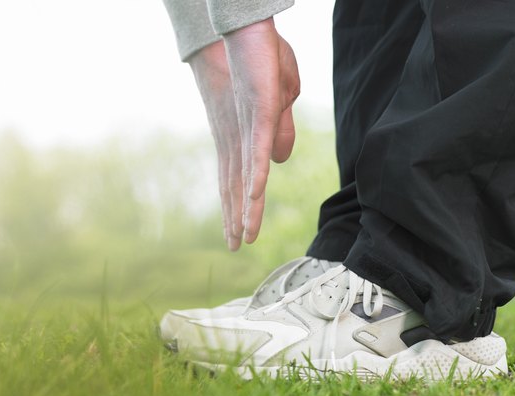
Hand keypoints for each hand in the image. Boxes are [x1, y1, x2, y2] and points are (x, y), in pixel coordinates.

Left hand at [188, 18, 299, 250]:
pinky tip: (252, 198)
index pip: (239, 179)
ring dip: (243, 208)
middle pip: (235, 185)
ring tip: (241, 237)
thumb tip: (281, 161)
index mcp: (241, 137)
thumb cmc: (260, 61)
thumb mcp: (278, 101)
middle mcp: (236, 137)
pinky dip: (254, 176)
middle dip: (234, 217)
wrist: (245, 30)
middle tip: (234, 247)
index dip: (240, 206)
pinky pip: (256, 150)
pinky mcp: (257, 114)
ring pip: (243, 174)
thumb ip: (279, 132)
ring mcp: (245, 127)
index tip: (239, 231)